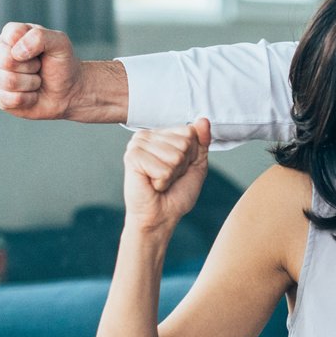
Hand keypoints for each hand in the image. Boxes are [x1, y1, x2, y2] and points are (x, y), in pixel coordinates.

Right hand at [0, 23, 79, 119]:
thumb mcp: (60, 43)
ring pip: (8, 81)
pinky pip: (9, 99)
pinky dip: (28, 98)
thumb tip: (16, 52)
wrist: (68, 92)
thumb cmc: (61, 64)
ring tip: (36, 80)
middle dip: (31, 67)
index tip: (41, 51)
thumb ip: (40, 36)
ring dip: (31, 83)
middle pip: (6, 60)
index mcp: (11, 33)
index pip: (12, 35)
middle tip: (39, 67)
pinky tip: (31, 94)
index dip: (31, 47)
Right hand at [123, 118, 210, 233]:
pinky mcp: (132, 157)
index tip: (180, 168)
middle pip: (184, 143)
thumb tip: (203, 120)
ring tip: (159, 181)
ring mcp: (137, 144)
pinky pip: (163, 167)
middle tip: (168, 177)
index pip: (190, 131)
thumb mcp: (197, 164)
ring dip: (172, 174)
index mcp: (161, 134)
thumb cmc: (176, 193)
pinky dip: (162, 181)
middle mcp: (146, 135)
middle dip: (182, 165)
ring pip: (175, 155)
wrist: (160, 216)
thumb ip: (201, 142)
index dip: (191, 155)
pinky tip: (151, 183)